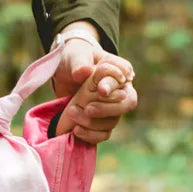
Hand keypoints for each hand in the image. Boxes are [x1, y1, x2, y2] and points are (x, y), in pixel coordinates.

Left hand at [52, 24, 137, 143]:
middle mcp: (120, 90)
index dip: (113, 86)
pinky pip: (104, 134)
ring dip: (92, 122)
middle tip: (88, 108)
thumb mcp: (75, 57)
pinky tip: (76, 129)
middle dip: (107, 109)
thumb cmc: (74, 61)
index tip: (100, 91)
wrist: (64, 77)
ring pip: (113, 121)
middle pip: (128, 104)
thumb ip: (80, 63)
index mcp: (119, 70)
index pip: (124, 77)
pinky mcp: (101, 123)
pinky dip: (90, 135)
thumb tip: (84, 71)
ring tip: (72, 111)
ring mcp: (112, 109)